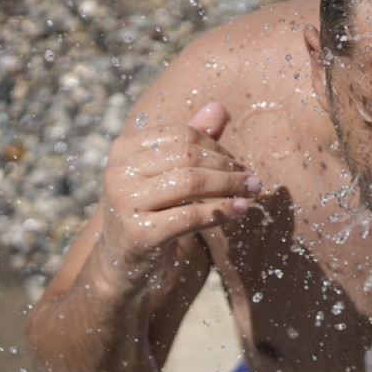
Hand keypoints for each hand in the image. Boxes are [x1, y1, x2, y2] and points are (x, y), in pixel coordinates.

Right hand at [96, 102, 260, 285]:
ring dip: (229, 187)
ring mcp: (125, 202)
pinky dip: (221, 211)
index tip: (239, 163)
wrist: (121, 263)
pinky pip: (190, 216)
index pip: (181, 134)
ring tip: (251, 193)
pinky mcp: (138, 233)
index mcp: (123, 149)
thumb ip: (191, 141)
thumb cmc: (150, 211)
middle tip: (253, 179)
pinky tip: (238, 211)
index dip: (216, 147)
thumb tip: (219, 108)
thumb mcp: (166, 174)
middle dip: (228, 167)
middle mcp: (118, 171)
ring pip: (191, 182)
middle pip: (188, 156)